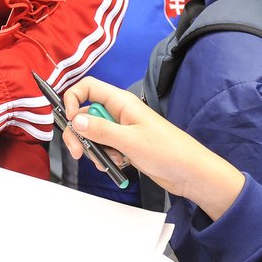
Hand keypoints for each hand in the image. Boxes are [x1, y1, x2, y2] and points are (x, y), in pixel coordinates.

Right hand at [62, 77, 244, 220]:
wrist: (190, 173)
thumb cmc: (167, 151)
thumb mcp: (129, 141)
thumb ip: (100, 130)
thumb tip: (75, 120)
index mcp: (121, 102)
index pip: (87, 87)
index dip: (73, 99)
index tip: (71, 121)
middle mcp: (118, 112)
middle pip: (85, 113)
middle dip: (78, 133)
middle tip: (78, 152)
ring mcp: (122, 129)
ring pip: (92, 132)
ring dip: (92, 148)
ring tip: (105, 162)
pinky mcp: (125, 145)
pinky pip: (104, 146)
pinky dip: (104, 156)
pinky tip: (115, 165)